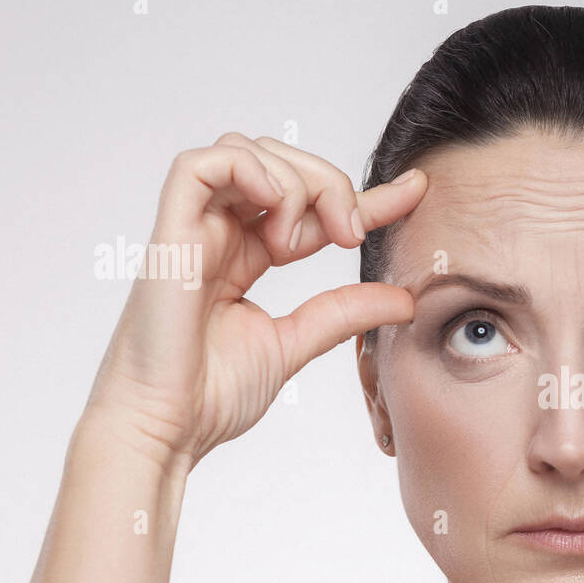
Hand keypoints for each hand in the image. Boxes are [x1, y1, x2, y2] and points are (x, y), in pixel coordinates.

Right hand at [84, 132, 424, 470]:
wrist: (167, 430)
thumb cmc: (209, 397)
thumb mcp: (298, 343)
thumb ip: (345, 313)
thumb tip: (404, 298)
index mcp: (244, 256)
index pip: (311, 206)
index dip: (365, 194)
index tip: (416, 190)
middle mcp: (219, 234)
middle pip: (281, 163)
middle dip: (331, 184)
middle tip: (351, 235)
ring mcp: (192, 231)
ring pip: (247, 151)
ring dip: (294, 183)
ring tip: (300, 244)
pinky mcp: (169, 235)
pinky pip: (200, 165)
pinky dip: (249, 171)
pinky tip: (275, 211)